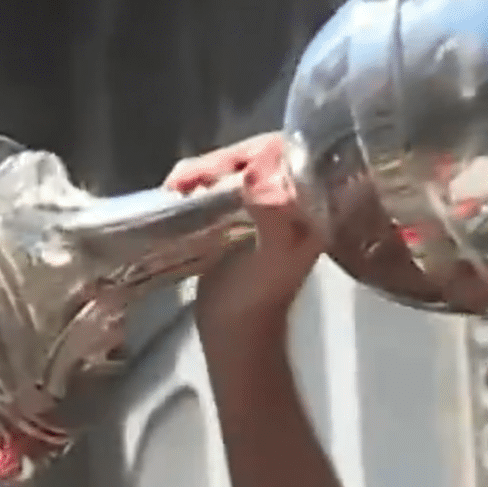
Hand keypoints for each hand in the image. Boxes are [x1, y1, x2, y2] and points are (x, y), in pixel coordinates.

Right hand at [165, 133, 324, 332]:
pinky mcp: (235, 216)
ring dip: (202, 171)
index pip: (290, 155)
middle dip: (220, 162)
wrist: (235, 335)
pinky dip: (195, 182)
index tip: (222, 166)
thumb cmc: (257, 300)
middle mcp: (290, 200)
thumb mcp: (272, 258)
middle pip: (257, 157)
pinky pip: (216, 186)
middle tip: (186, 179)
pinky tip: (176, 190)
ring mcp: (261, 207)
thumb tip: (255, 173)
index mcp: (311, 206)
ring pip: (233, 170)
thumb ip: (273, 216)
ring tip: (176, 185)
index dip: (256, 151)